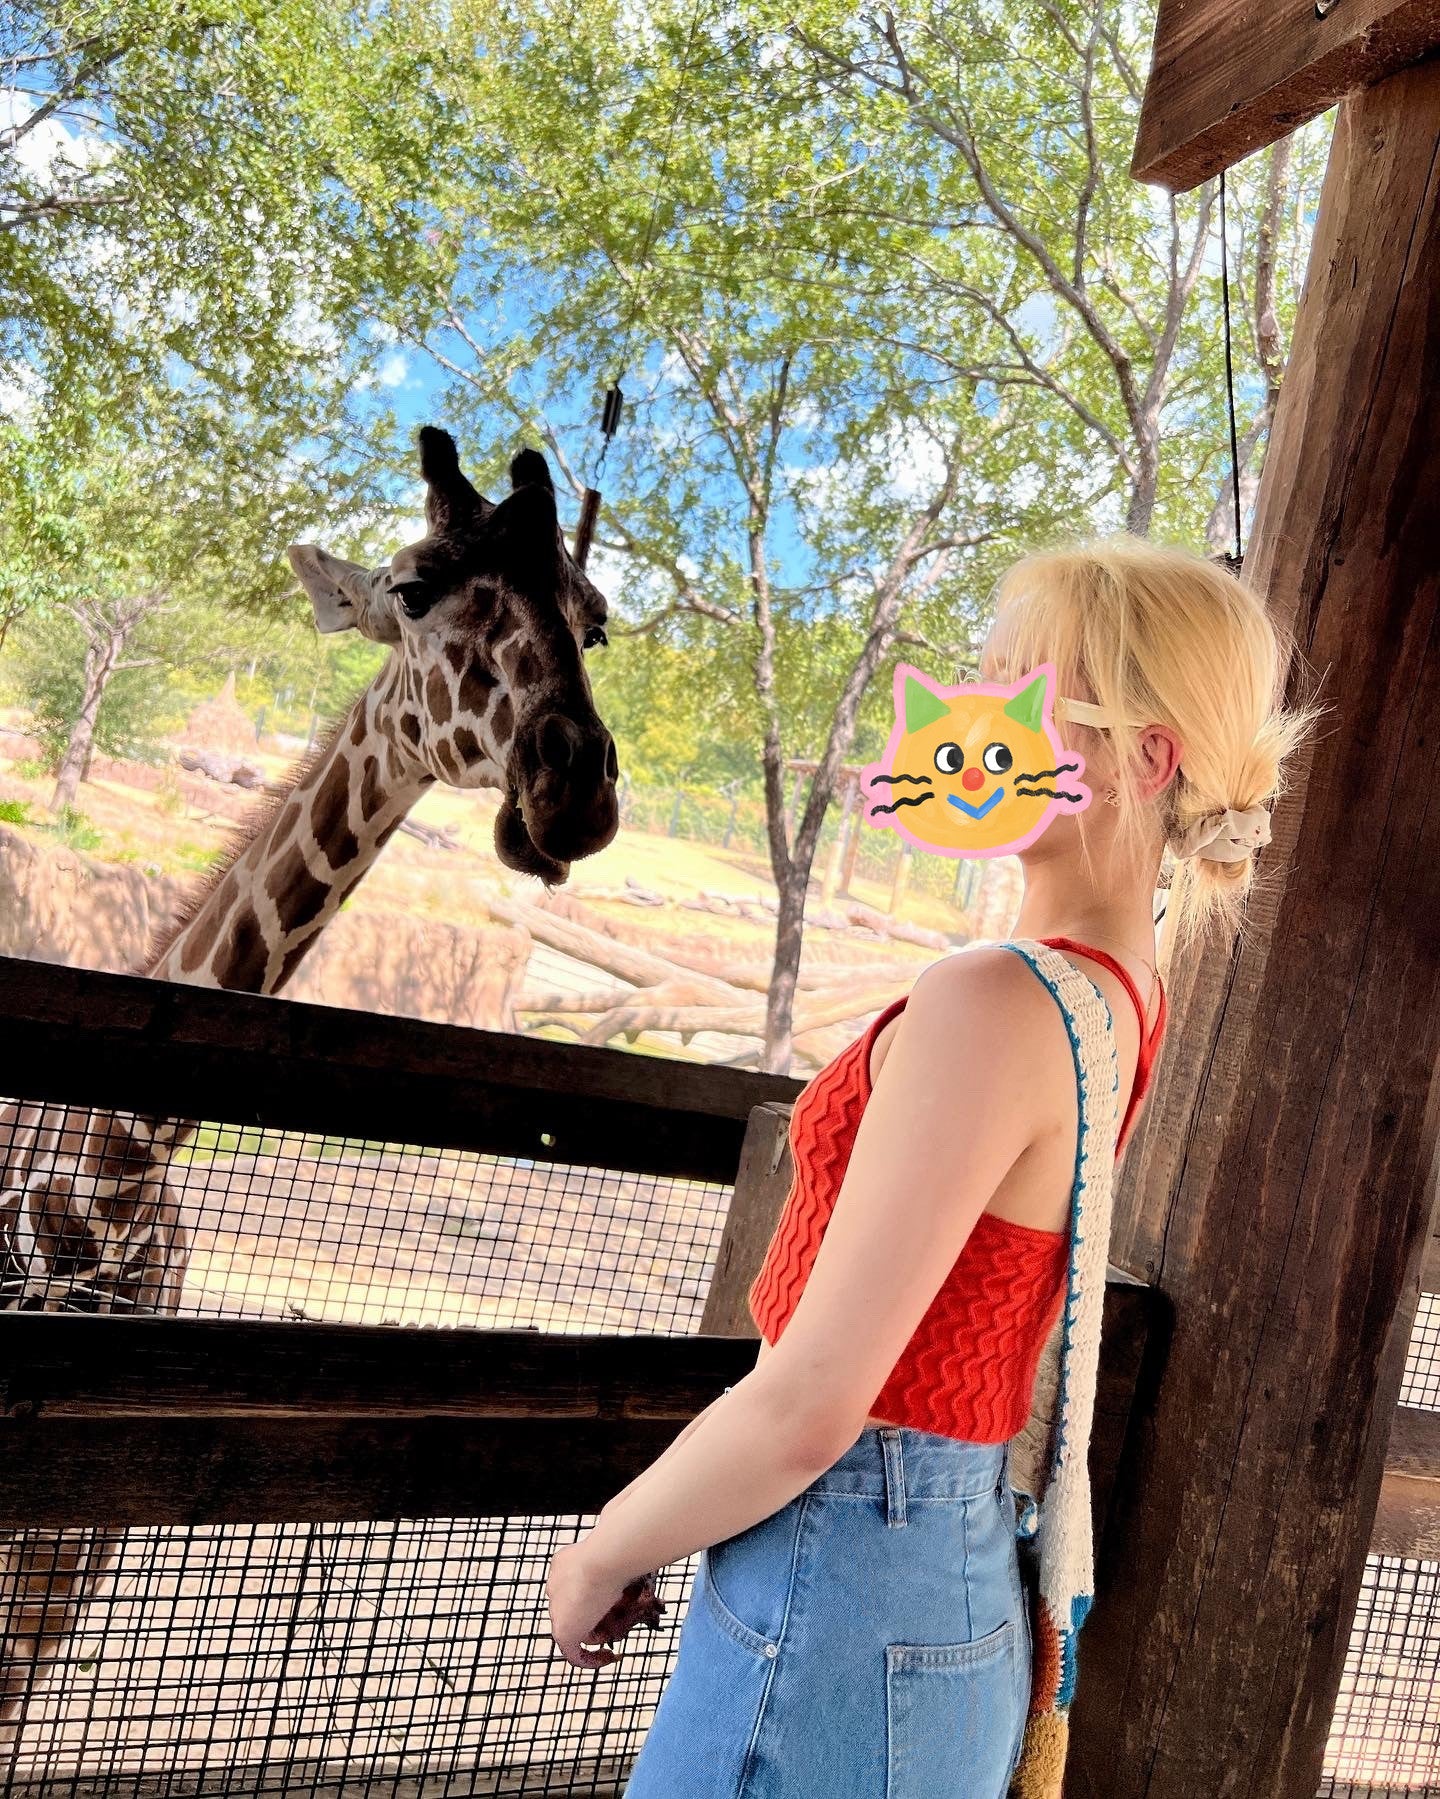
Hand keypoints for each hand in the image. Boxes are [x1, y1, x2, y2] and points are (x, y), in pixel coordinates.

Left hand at [546, 1540, 665, 1669]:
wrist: (605, 1557)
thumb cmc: (617, 1551)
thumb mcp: (614, 1556)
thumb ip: (616, 1564)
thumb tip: (635, 1567)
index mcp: (563, 1565)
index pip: (575, 1587)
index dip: (594, 1597)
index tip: (614, 1602)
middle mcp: (555, 1586)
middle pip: (575, 1609)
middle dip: (595, 1616)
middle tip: (617, 1618)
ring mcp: (556, 1610)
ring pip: (578, 1628)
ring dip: (598, 1634)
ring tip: (618, 1630)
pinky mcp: (563, 1631)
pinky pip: (574, 1654)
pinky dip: (591, 1659)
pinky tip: (610, 1657)